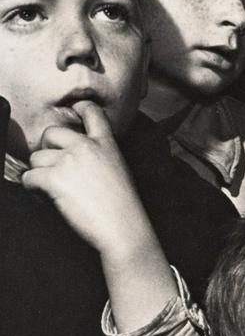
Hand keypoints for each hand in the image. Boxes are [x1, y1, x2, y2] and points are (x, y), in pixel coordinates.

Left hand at [23, 101, 176, 331]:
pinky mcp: (54, 179)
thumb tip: (71, 156)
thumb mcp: (118, 170)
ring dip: (40, 172)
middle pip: (52, 132)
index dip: (80, 108)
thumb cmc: (123, 206)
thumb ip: (98, 155)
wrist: (123, 227)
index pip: (91, 112)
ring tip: (53, 188)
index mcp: (106, 143)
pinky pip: (29, 177)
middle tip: (54, 165)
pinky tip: (45, 196)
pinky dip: (32, 188)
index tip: (75, 111)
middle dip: (47, 148)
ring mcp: (69, 161)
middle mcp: (86, 147)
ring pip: (36, 157)